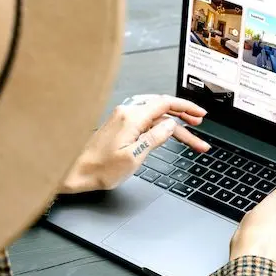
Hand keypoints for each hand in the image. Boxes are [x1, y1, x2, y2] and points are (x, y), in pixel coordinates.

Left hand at [60, 95, 209, 193]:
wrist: (75, 172)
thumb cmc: (99, 168)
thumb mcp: (134, 156)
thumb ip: (155, 138)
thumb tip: (171, 125)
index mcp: (131, 117)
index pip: (165, 103)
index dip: (186, 108)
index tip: (200, 114)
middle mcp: (127, 113)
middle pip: (163, 111)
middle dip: (184, 119)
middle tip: (200, 127)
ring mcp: (123, 119)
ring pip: (156, 119)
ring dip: (174, 127)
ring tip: (190, 139)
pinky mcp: (120, 126)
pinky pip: (146, 122)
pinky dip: (161, 129)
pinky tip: (168, 136)